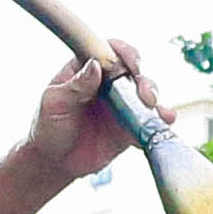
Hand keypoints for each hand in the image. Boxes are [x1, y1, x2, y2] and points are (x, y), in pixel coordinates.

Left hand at [23, 40, 151, 183]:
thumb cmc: (47, 127)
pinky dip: (160, 119)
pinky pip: (149, 120)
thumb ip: (75, 85)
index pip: (108, 51)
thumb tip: (95, 66)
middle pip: (133, 71)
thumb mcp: (54, 103)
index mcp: (85, 70)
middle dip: (143, 79)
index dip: (123, 52)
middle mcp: (106, 84)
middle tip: (144, 94)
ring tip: (154, 108)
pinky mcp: (129, 127)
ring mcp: (120, 105)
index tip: (130, 64)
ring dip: (154, 97)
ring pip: (145, 93)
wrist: (54, 162)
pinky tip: (165, 121)